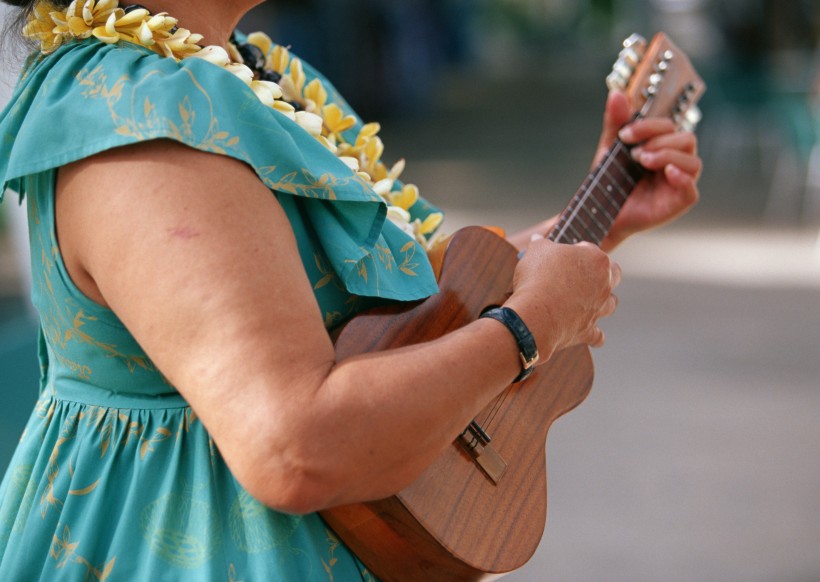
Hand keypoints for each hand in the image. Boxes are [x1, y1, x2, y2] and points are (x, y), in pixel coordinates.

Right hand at [505, 236, 620, 359]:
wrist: (535, 315)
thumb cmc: (537, 278)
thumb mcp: (535, 251)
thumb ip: (540, 244)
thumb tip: (537, 240)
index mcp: (596, 259)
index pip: (591, 249)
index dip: (577, 250)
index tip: (566, 253)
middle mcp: (604, 283)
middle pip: (614, 274)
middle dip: (603, 273)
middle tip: (585, 274)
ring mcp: (599, 308)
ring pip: (611, 304)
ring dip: (603, 302)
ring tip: (590, 301)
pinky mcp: (589, 329)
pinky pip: (598, 335)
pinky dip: (595, 335)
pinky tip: (591, 334)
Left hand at [594, 90, 701, 249]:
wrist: (600, 212)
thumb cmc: (609, 181)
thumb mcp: (609, 148)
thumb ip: (616, 122)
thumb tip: (617, 93)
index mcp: (662, 145)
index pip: (668, 126)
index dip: (648, 126)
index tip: (625, 134)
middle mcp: (675, 161)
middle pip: (686, 139)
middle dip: (659, 142)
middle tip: (635, 153)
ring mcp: (679, 181)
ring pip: (693, 161)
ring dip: (667, 156)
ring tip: (643, 162)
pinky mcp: (680, 201)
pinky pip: (691, 187)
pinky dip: (682, 178)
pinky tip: (665, 173)